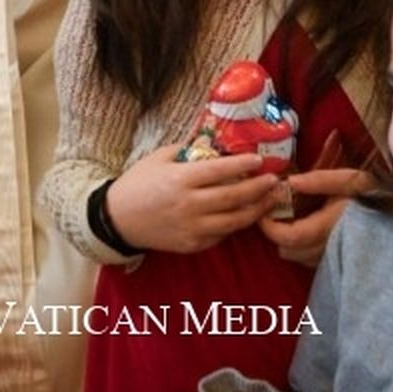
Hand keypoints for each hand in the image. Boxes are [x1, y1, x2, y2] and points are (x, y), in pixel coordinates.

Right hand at [104, 147, 280, 253]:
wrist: (118, 218)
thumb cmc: (137, 184)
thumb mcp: (157, 159)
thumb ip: (186, 152)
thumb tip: (213, 147)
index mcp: (180, 179)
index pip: (220, 170)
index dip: (243, 164)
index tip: (259, 159)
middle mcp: (189, 204)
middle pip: (234, 196)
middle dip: (259, 187)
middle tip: (274, 180)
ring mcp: (192, 227)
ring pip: (234, 220)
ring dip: (256, 209)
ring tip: (269, 200)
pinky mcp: (192, 244)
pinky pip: (221, 235)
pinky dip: (235, 225)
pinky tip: (244, 216)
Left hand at [257, 166, 375, 266]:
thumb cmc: (376, 193)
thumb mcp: (350, 180)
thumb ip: (319, 181)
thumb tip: (289, 182)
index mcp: (329, 227)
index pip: (288, 237)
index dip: (268, 226)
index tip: (263, 210)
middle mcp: (330, 248)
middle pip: (289, 251)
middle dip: (276, 233)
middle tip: (275, 211)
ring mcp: (338, 258)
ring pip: (300, 258)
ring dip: (291, 241)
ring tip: (292, 218)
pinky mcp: (344, 261)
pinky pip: (314, 260)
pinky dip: (305, 247)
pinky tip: (310, 228)